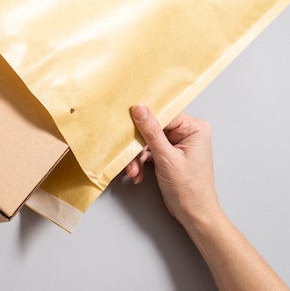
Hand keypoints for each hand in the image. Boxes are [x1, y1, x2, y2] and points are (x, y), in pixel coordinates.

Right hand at [126, 104, 219, 225]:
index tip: (128, 124)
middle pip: (153, 128)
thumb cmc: (189, 189)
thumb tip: (140, 108)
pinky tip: (138, 174)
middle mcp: (187, 133)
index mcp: (194, 128)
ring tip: (134, 171)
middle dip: (138, 145)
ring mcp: (177, 144)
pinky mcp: (168, 154)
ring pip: (148, 141)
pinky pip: (148, 151)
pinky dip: (141, 163)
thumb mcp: (166, 158)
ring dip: (137, 157)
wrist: (193, 214)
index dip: (145, 119)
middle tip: (129, 155)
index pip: (164, 114)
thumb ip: (151, 132)